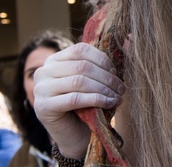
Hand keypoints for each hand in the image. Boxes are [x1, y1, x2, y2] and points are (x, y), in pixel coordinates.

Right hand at [33, 43, 125, 158]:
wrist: (75, 134)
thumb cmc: (87, 103)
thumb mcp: (94, 79)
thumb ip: (103, 62)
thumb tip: (130, 38)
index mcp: (54, 59)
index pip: (81, 50)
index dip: (103, 60)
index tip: (117, 73)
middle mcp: (43, 71)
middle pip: (82, 66)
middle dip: (107, 77)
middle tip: (122, 88)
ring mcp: (40, 89)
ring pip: (79, 81)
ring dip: (104, 89)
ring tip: (118, 96)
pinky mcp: (43, 107)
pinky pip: (75, 98)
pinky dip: (97, 100)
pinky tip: (109, 103)